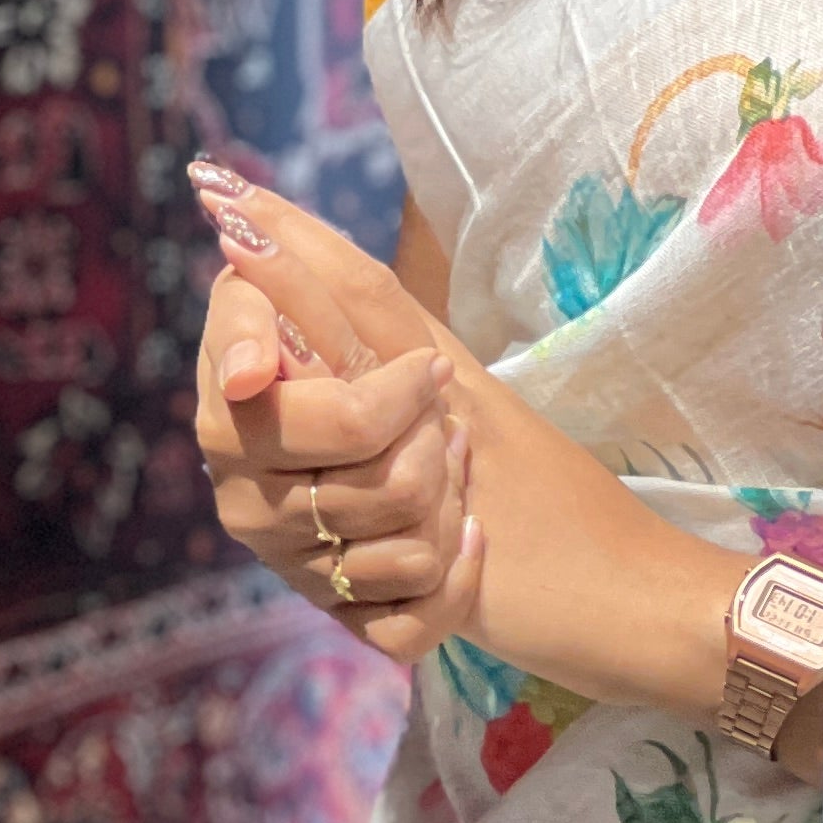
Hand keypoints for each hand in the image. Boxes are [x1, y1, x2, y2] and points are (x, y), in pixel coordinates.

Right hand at [187, 162, 481, 662]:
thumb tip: (222, 191)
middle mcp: (253, 494)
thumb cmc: (480, 423)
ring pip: (374, 540)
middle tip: (455, 431)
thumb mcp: (413, 340)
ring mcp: (300, 569)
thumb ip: (324, 275)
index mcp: (249, 415)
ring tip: (464, 488)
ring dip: (447, 507)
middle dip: (426, 441)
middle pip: (342, 464)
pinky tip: (474, 553)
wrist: (601, 564)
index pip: (262, 388)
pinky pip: (396, 623)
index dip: (362, 390)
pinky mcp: (356, 632)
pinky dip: (455, 588)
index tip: (429, 376)